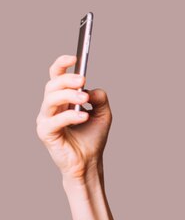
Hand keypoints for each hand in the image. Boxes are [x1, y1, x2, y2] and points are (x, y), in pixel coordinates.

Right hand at [36, 55, 112, 179]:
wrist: (90, 161)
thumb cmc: (93, 138)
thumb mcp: (103, 114)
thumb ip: (100, 98)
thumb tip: (92, 89)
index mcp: (63, 99)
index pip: (56, 77)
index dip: (61, 64)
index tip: (74, 57)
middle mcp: (52, 107)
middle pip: (52, 85)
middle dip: (68, 80)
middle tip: (83, 80)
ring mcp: (46, 119)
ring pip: (50, 99)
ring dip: (68, 95)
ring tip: (85, 99)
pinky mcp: (46, 133)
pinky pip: (54, 120)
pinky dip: (70, 116)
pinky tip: (84, 116)